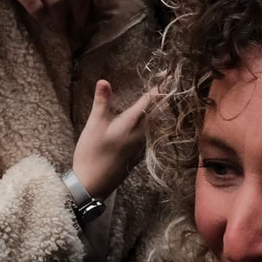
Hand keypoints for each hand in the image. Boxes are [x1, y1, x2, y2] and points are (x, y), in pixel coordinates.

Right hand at [71, 79, 158, 200]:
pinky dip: (152, 124)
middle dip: (163, 99)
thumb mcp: (93, 125)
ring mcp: (141, 146)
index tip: (169, 77)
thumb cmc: (91, 153)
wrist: (93, 184)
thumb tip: (104, 81)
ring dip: (159, 112)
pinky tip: (149, 123)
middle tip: (170, 85)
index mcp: (131, 124)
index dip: (159, 89)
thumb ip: (101, 102)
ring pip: (155, 125)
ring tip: (164, 100)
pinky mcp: (137, 155)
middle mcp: (141, 134)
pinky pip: (150, 135)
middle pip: (157, 113)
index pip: (149, 102)